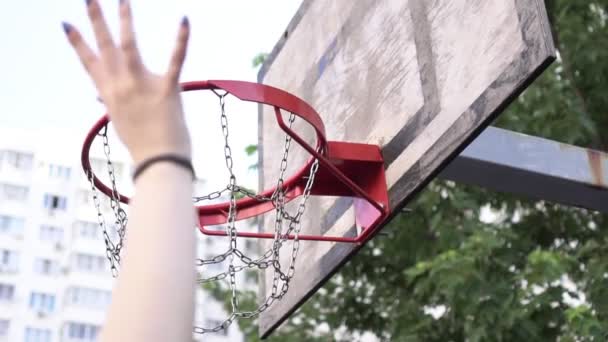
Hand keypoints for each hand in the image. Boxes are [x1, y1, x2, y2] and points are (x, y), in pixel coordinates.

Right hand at [63, 0, 191, 164]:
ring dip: (125, 21)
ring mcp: (142, 87)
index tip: (67, 24)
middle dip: (96, 21)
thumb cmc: (142, 142)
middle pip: (104, 48)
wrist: (159, 162)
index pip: (89, 63)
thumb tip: (98, 95)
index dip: (77, 43)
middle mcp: (120, 87)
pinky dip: (181, 40)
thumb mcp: (120, 120)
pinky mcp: (167, 89)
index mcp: (109, 94)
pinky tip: (183, 20)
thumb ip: (111, 102)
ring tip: (123, 0)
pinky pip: (174, 59)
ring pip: (129, 46)